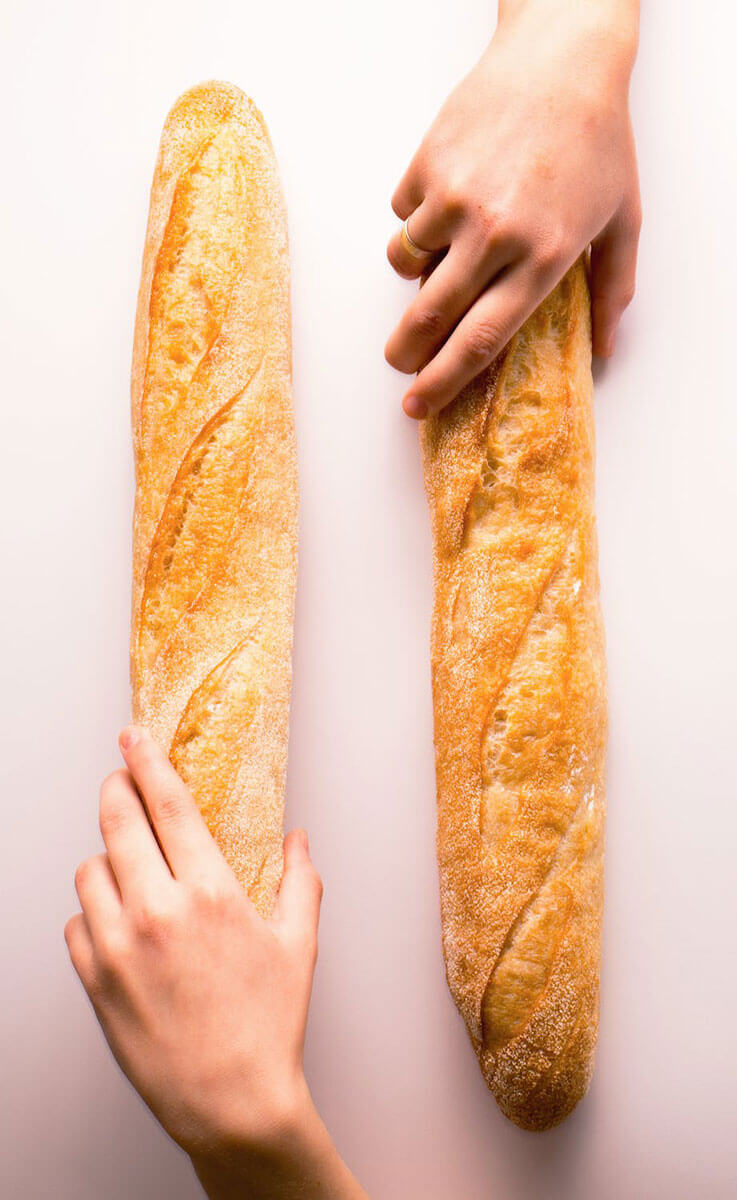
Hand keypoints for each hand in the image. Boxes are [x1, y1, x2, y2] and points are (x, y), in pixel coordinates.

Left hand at [65, 727, 366, 1199]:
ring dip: (107, 858)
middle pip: (116, 820)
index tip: (133, 738)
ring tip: (130, 870)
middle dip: (116, 790)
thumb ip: (299, 880)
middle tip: (122, 783)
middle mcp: (157, 910)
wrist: (230, 1102)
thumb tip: (298, 839)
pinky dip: (92, 915)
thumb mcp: (298, 945)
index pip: (167, 802)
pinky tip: (119, 925)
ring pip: (89, 870)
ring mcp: (117, 946)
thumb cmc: (267, 1025)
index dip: (146, 760)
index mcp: (210, 891)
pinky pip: (75, 923)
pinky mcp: (93, 980)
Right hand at [385, 0, 640, 417]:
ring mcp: (455, 199)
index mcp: (542, 259)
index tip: (418, 404)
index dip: (444, 382)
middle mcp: (495, 235)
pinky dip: (418, 215)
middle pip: (430, 318)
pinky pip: (403, 214)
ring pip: (406, 264)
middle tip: (399, 362)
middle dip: (406, 351)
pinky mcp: (427, 167)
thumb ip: (611, 292)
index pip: (481, 341)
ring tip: (443, 248)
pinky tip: (452, 190)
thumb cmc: (598, 141)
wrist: (561, 58)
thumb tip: (605, 351)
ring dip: (416, 270)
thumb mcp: (622, 221)